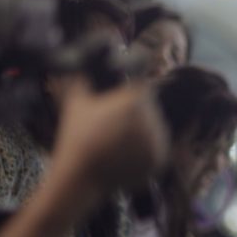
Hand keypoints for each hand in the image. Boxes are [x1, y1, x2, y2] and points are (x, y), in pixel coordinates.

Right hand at [53, 77, 167, 193]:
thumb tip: (85, 60)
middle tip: (112, 126)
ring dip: (140, 131)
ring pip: (154, 128)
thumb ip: (85, 77)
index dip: (131, 92)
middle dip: (134, 113)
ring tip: (115, 142)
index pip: (143, 86)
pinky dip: (144, 150)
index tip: (121, 99)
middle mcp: (153, 119)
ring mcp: (158, 141)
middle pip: (149, 108)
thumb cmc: (76, 136)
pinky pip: (156, 148)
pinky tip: (123, 154)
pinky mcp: (160, 160)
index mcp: (135, 101)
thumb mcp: (77, 101)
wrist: (80, 176)